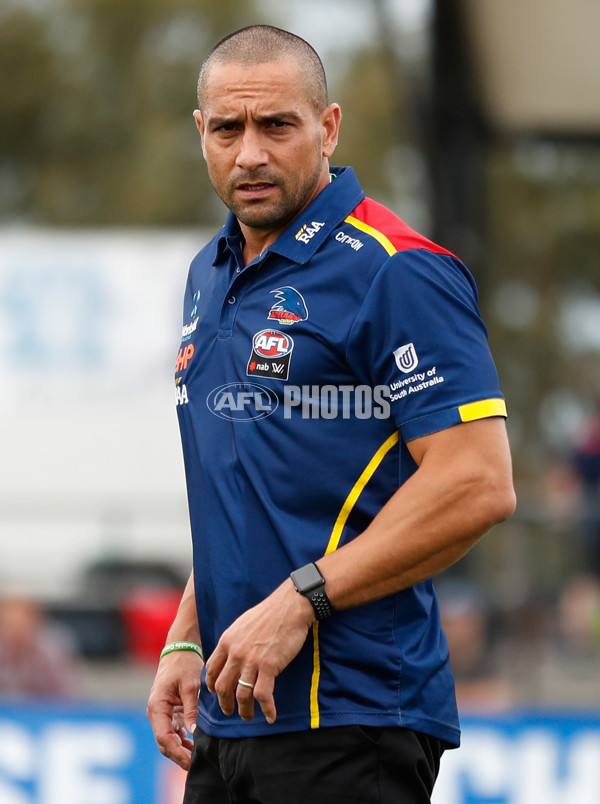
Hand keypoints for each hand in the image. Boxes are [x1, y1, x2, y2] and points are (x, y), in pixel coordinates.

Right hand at [146, 650, 202, 769]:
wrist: (180, 649)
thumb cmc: (184, 664)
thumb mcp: (191, 685)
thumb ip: (191, 709)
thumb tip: (193, 732)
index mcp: (157, 706)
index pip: (163, 737)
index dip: (176, 752)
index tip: (190, 761)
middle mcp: (156, 712)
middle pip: (163, 742)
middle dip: (177, 755)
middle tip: (195, 765)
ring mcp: (161, 713)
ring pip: (167, 739)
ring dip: (180, 750)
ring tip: (197, 758)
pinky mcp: (169, 711)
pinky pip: (172, 731)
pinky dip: (181, 741)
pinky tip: (194, 746)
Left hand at [205, 579, 313, 724]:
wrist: (289, 607)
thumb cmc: (269, 613)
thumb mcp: (242, 624)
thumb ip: (234, 641)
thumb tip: (231, 654)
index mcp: (227, 642)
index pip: (212, 670)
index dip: (212, 685)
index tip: (217, 693)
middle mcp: (235, 653)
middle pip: (223, 687)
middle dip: (225, 703)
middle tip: (229, 711)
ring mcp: (251, 661)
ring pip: (241, 695)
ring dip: (244, 710)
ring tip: (248, 717)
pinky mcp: (269, 667)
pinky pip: (263, 695)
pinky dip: (266, 709)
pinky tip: (270, 716)